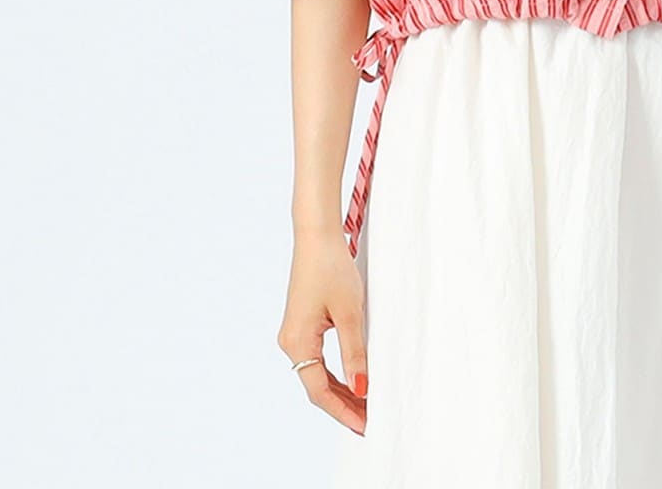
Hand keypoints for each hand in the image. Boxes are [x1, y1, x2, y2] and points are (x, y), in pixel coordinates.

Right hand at [277, 227, 368, 434]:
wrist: (316, 236)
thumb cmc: (332, 268)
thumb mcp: (350, 313)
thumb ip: (355, 352)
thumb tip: (362, 388)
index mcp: (298, 342)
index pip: (320, 392)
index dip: (344, 411)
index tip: (366, 426)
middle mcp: (290, 343)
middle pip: (316, 387)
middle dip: (343, 405)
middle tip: (371, 420)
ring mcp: (294, 334)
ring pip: (316, 374)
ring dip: (340, 390)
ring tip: (366, 405)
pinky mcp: (301, 325)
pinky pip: (317, 359)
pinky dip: (334, 372)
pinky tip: (353, 378)